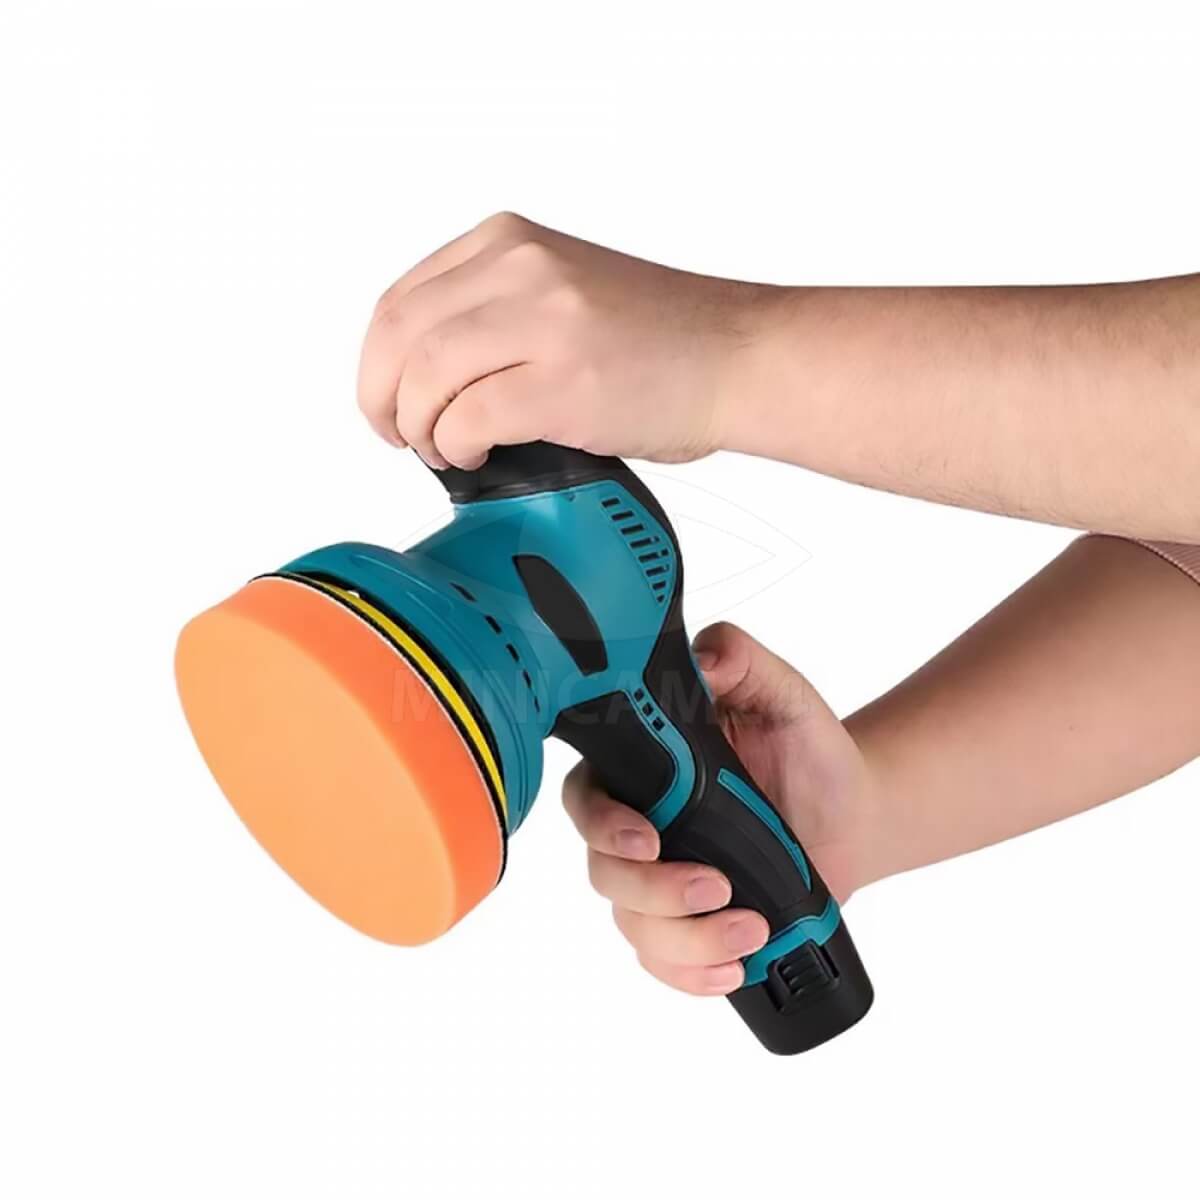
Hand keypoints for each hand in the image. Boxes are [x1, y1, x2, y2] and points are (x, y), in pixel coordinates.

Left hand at [356, 212, 775, 468]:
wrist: (740, 357)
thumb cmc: (665, 338)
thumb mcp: (562, 290)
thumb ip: (495, 311)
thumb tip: (428, 377)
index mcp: (511, 242)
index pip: (401, 301)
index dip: (377, 365)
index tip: (387, 400)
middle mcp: (521, 268)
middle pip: (400, 337)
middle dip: (383, 400)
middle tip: (399, 436)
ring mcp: (545, 321)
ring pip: (425, 377)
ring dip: (419, 427)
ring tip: (443, 450)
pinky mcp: (565, 381)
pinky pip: (468, 419)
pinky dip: (457, 446)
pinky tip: (475, 456)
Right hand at [562, 621, 880, 996]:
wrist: (856, 815)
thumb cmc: (810, 750)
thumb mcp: (782, 692)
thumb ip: (739, 658)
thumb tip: (700, 658)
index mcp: (645, 770)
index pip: (587, 797)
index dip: (603, 824)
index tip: (650, 837)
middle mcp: (641, 828)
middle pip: (604, 874)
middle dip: (654, 891)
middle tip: (717, 885)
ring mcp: (662, 883)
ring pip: (633, 928)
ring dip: (686, 940)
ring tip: (750, 928)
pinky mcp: (691, 927)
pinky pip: (664, 965)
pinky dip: (691, 976)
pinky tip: (732, 968)